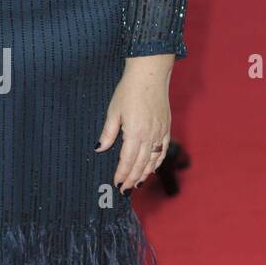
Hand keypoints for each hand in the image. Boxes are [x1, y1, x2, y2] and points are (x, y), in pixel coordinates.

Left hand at [95, 55, 173, 191]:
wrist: (150, 74)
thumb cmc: (129, 90)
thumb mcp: (113, 111)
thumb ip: (108, 133)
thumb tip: (99, 148)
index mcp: (135, 132)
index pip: (127, 160)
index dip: (121, 174)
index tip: (116, 183)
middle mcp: (150, 135)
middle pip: (140, 164)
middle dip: (132, 178)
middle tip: (124, 190)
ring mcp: (160, 132)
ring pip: (153, 160)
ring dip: (144, 173)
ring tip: (136, 184)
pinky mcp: (166, 128)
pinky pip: (163, 150)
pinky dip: (157, 161)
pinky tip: (151, 168)